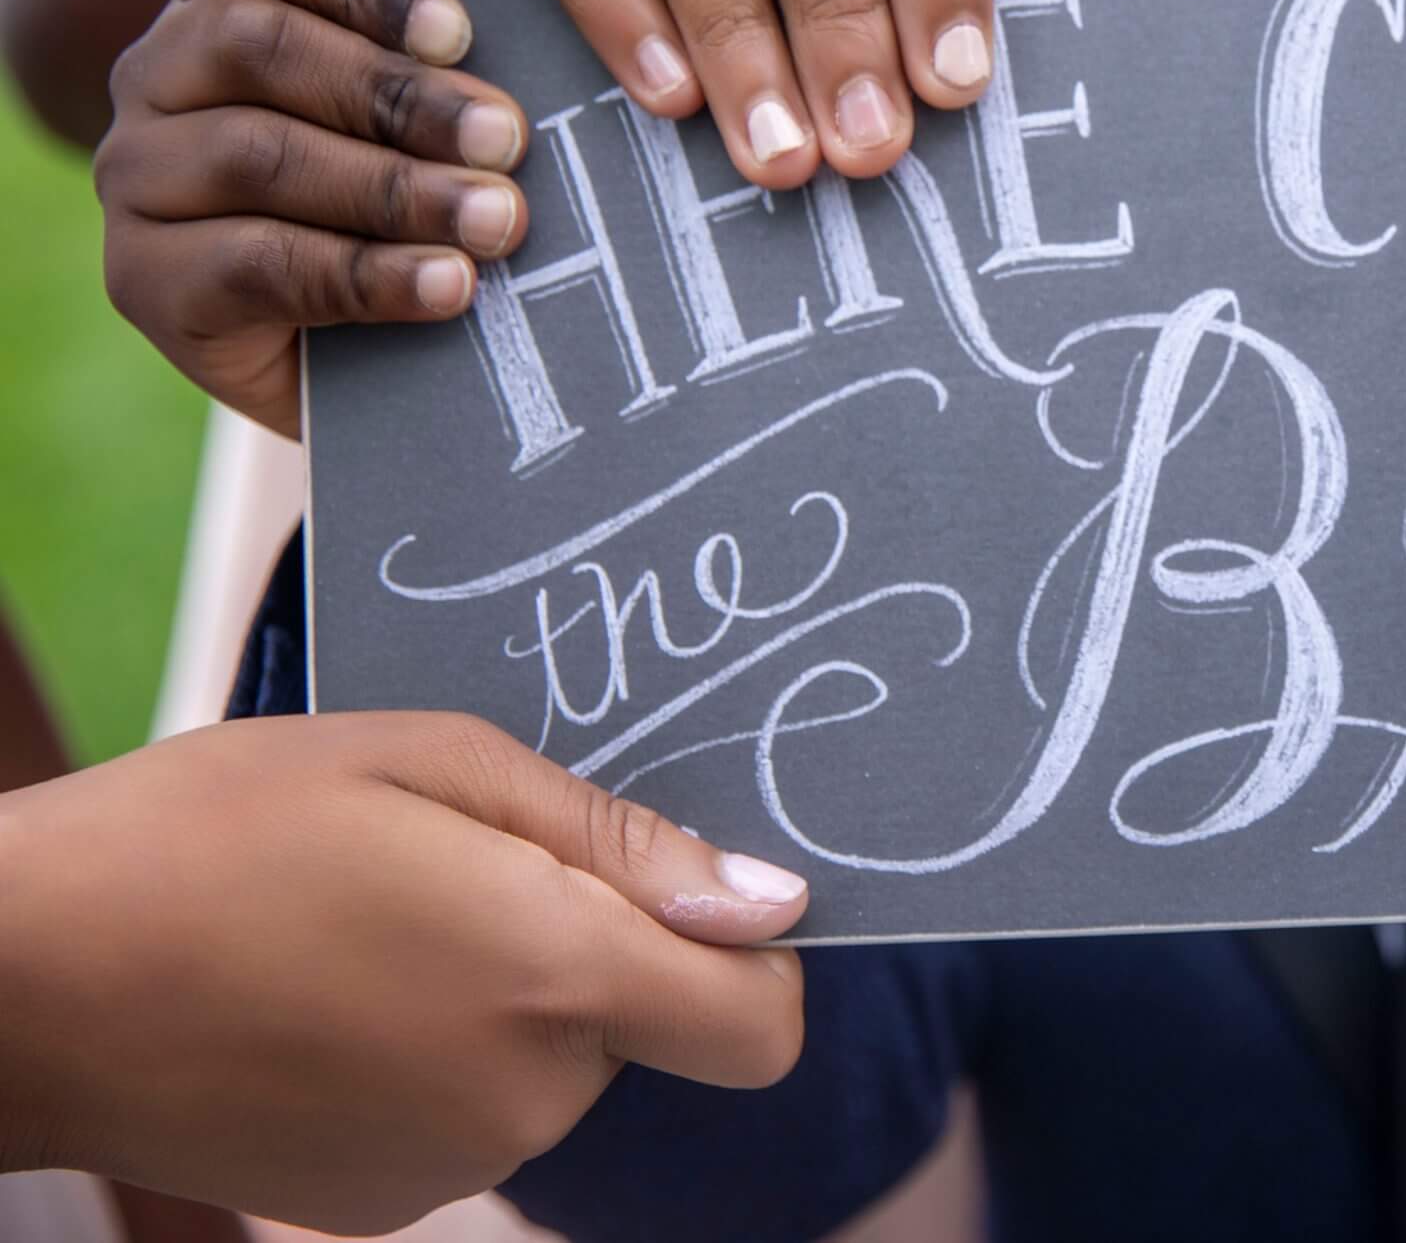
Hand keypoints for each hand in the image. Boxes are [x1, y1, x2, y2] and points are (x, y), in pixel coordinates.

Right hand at [0, 711, 807, 1232]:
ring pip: (551, 1066)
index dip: (756, 961)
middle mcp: (523, 1098)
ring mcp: (447, 1165)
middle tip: (453, 865)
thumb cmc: (215, 832)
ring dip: (504, 997)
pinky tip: (331, 993)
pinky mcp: (376, 1201)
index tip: (690, 898)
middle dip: (586, 947)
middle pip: (644, 1028)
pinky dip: (434, 1056)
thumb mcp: (427, 764)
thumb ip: (616, 839)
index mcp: (555, 978)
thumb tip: (772, 904)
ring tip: (372, 920)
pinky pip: (470, 1115)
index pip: (762, 1026)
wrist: (18, 978)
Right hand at [99, 0, 529, 438]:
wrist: (402, 343)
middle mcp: (159, 70)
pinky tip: (451, 287)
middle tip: (510, 136)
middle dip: (397, 92)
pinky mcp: (147, 283)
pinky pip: (256, 265)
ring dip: (396, 188)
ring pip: (258, 155)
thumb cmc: (436, 165)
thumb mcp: (447, 51)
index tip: (460, 26)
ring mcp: (139, 176)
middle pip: (255, 42)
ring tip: (501, 220)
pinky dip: (368, 276)